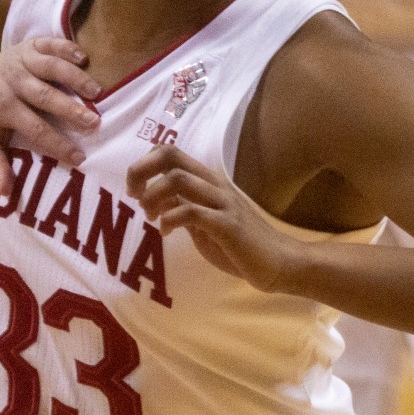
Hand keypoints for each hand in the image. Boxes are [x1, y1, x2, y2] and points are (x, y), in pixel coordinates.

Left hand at [0, 38, 98, 194]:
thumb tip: (7, 193)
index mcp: (2, 107)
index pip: (34, 128)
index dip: (57, 144)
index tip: (79, 158)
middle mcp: (12, 82)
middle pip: (45, 96)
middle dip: (71, 110)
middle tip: (95, 123)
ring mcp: (21, 61)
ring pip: (50, 67)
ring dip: (75, 78)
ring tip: (98, 92)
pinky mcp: (28, 46)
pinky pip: (49, 43)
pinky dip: (66, 47)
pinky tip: (84, 58)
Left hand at [126, 145, 306, 290]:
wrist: (279, 262)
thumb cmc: (239, 244)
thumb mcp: (202, 222)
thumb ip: (182, 206)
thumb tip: (155, 198)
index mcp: (207, 181)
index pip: (170, 152)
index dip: (144, 164)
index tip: (135, 190)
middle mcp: (214, 184)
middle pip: (170, 156)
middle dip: (140, 172)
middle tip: (134, 197)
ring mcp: (223, 203)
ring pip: (178, 179)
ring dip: (154, 195)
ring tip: (151, 215)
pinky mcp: (228, 225)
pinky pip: (192, 211)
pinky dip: (170, 219)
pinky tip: (166, 231)